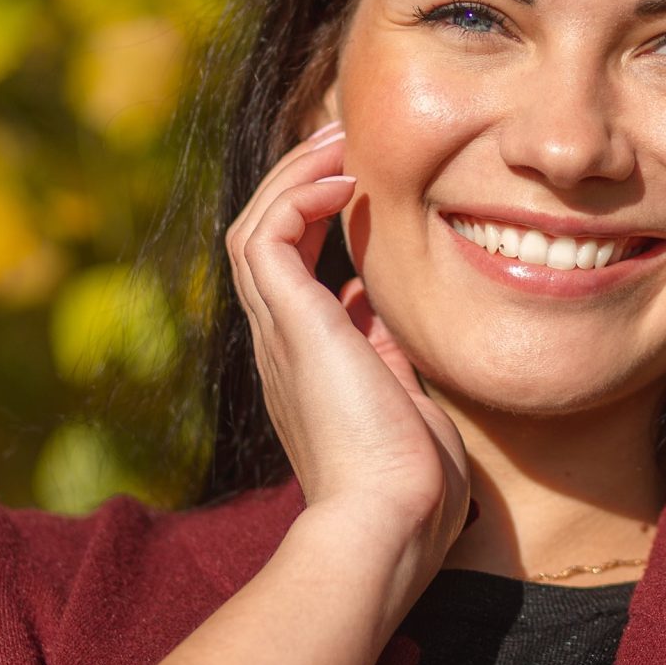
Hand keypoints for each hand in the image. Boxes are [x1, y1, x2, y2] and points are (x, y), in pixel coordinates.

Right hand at [225, 121, 471, 554]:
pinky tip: (343, 179)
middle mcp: (281, 346)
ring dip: (293, 176)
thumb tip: (393, 324)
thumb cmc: (411, 489)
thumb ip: (395, 362)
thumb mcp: (407, 405)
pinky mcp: (289, 322)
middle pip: (262, 240)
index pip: (294, 278)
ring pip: (254, 227)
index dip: (318, 227)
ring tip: (337, 140)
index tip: (361, 192)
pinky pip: (269, 232)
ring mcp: (278, 334)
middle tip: (343, 143)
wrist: (387, 524)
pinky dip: (299, 194)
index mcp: (308, 367)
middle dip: (298, 184)